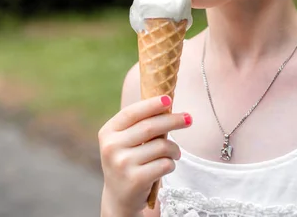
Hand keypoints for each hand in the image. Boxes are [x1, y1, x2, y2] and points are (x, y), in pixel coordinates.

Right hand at [99, 95, 191, 215]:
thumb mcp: (124, 141)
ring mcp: (122, 164)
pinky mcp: (135, 180)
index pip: (132, 112)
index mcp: (108, 132)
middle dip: (173, 120)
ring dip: (174, 148)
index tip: (168, 99)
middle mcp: (111, 147)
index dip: (151, 104)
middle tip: (188, 119)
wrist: (120, 198)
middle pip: (150, 127)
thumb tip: (167, 103)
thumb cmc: (128, 161)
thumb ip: (139, 124)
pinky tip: (168, 165)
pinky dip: (171, 163)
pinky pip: (164, 164)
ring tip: (176, 152)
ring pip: (161, 146)